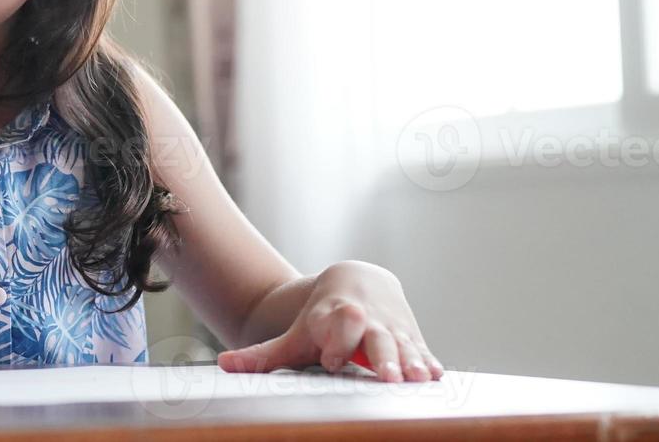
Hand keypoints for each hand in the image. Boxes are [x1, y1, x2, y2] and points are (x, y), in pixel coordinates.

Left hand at [217, 261, 443, 381]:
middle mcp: (365, 321)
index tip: (333, 359)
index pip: (335, 326)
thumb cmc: (322, 317)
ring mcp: (390, 328)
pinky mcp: (410, 335)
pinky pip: (422, 350)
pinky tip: (435, 376)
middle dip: (382, 354)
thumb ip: (264, 355)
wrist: (357, 279)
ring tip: (417, 378)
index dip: (336, 341)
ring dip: (410, 361)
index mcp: (333, 319)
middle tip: (388, 376)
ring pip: (402, 344)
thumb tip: (224, 364)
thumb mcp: (296, 334)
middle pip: (374, 336)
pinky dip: (428, 361)